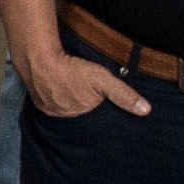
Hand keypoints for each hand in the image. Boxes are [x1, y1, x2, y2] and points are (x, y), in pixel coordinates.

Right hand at [17, 44, 149, 123]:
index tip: (104, 116)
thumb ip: (123, 94)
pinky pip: (50, 105)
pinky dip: (57, 102)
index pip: (94, 125)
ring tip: (76, 100)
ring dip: (70, 108)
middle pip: (78, 119)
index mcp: (79, 118)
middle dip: (85, 116)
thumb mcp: (102, 80)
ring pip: (64, 113)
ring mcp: (49, 110)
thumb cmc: (71, 69)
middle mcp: (63, 118)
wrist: (37, 58)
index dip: (100, 120)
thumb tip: (146, 110)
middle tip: (90, 107)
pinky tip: (60, 94)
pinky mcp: (37, 101)